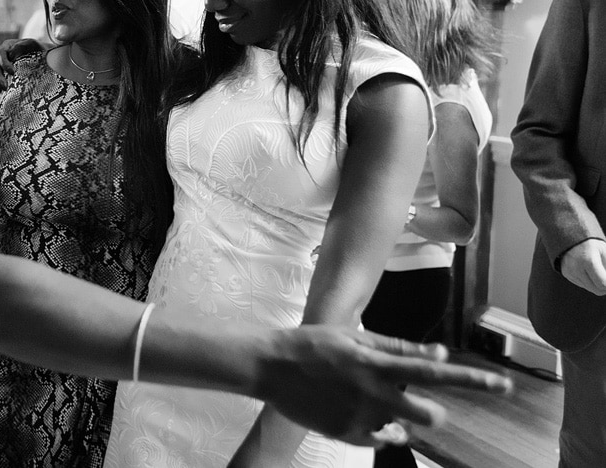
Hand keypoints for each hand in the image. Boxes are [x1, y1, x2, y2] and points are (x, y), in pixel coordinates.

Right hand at [0, 38, 43, 92]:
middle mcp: (1, 56)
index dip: (4, 64)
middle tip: (5, 86)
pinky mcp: (0, 74)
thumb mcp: (32, 44)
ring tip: (1, 91)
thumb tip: (11, 53)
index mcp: (6, 47)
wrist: (42, 56)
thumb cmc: (37, 49)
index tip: (12, 73)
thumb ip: (23, 45)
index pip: (0, 54)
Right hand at [260, 326, 510, 448]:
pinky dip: (375, 428)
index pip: (438, 374)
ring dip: (397, 416)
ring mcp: (361, 418)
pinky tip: (354, 410)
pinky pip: (377, 439)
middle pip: (429, 414)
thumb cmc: (313, 345)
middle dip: (433, 411)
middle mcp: (375, 394)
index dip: (474, 380)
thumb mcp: (355, 336)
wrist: (270, 368)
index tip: (504, 385)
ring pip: (401, 427)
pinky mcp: (346, 435)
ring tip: (370, 399)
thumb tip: (439, 354)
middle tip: (421, 403)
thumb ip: (398, 347)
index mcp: (379, 364)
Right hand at [559, 239, 605, 295]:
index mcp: (588, 260)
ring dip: (597, 284)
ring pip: (590, 288)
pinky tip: (589, 271)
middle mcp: (576, 268)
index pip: (603, 284)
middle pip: (597, 290)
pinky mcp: (566, 274)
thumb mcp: (605, 252)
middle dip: (605, 287)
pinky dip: (589, 281)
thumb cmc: (591, 243)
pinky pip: (582, 284)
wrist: (568, 235)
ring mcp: (570, 272)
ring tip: (599, 272)